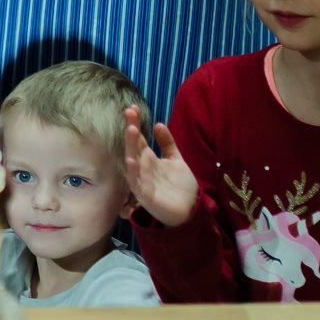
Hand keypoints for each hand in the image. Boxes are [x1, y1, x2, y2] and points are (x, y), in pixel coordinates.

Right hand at [121, 106, 198, 228]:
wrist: (190, 211)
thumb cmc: (180, 186)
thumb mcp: (176, 160)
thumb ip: (167, 143)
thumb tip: (158, 123)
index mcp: (149, 159)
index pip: (139, 138)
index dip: (135, 123)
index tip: (132, 108)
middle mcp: (143, 167)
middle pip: (134, 145)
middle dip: (131, 129)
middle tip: (129, 112)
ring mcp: (142, 180)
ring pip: (133, 160)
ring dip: (130, 146)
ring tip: (130, 130)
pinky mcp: (145, 195)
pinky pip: (136, 182)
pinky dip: (132, 171)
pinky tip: (131, 160)